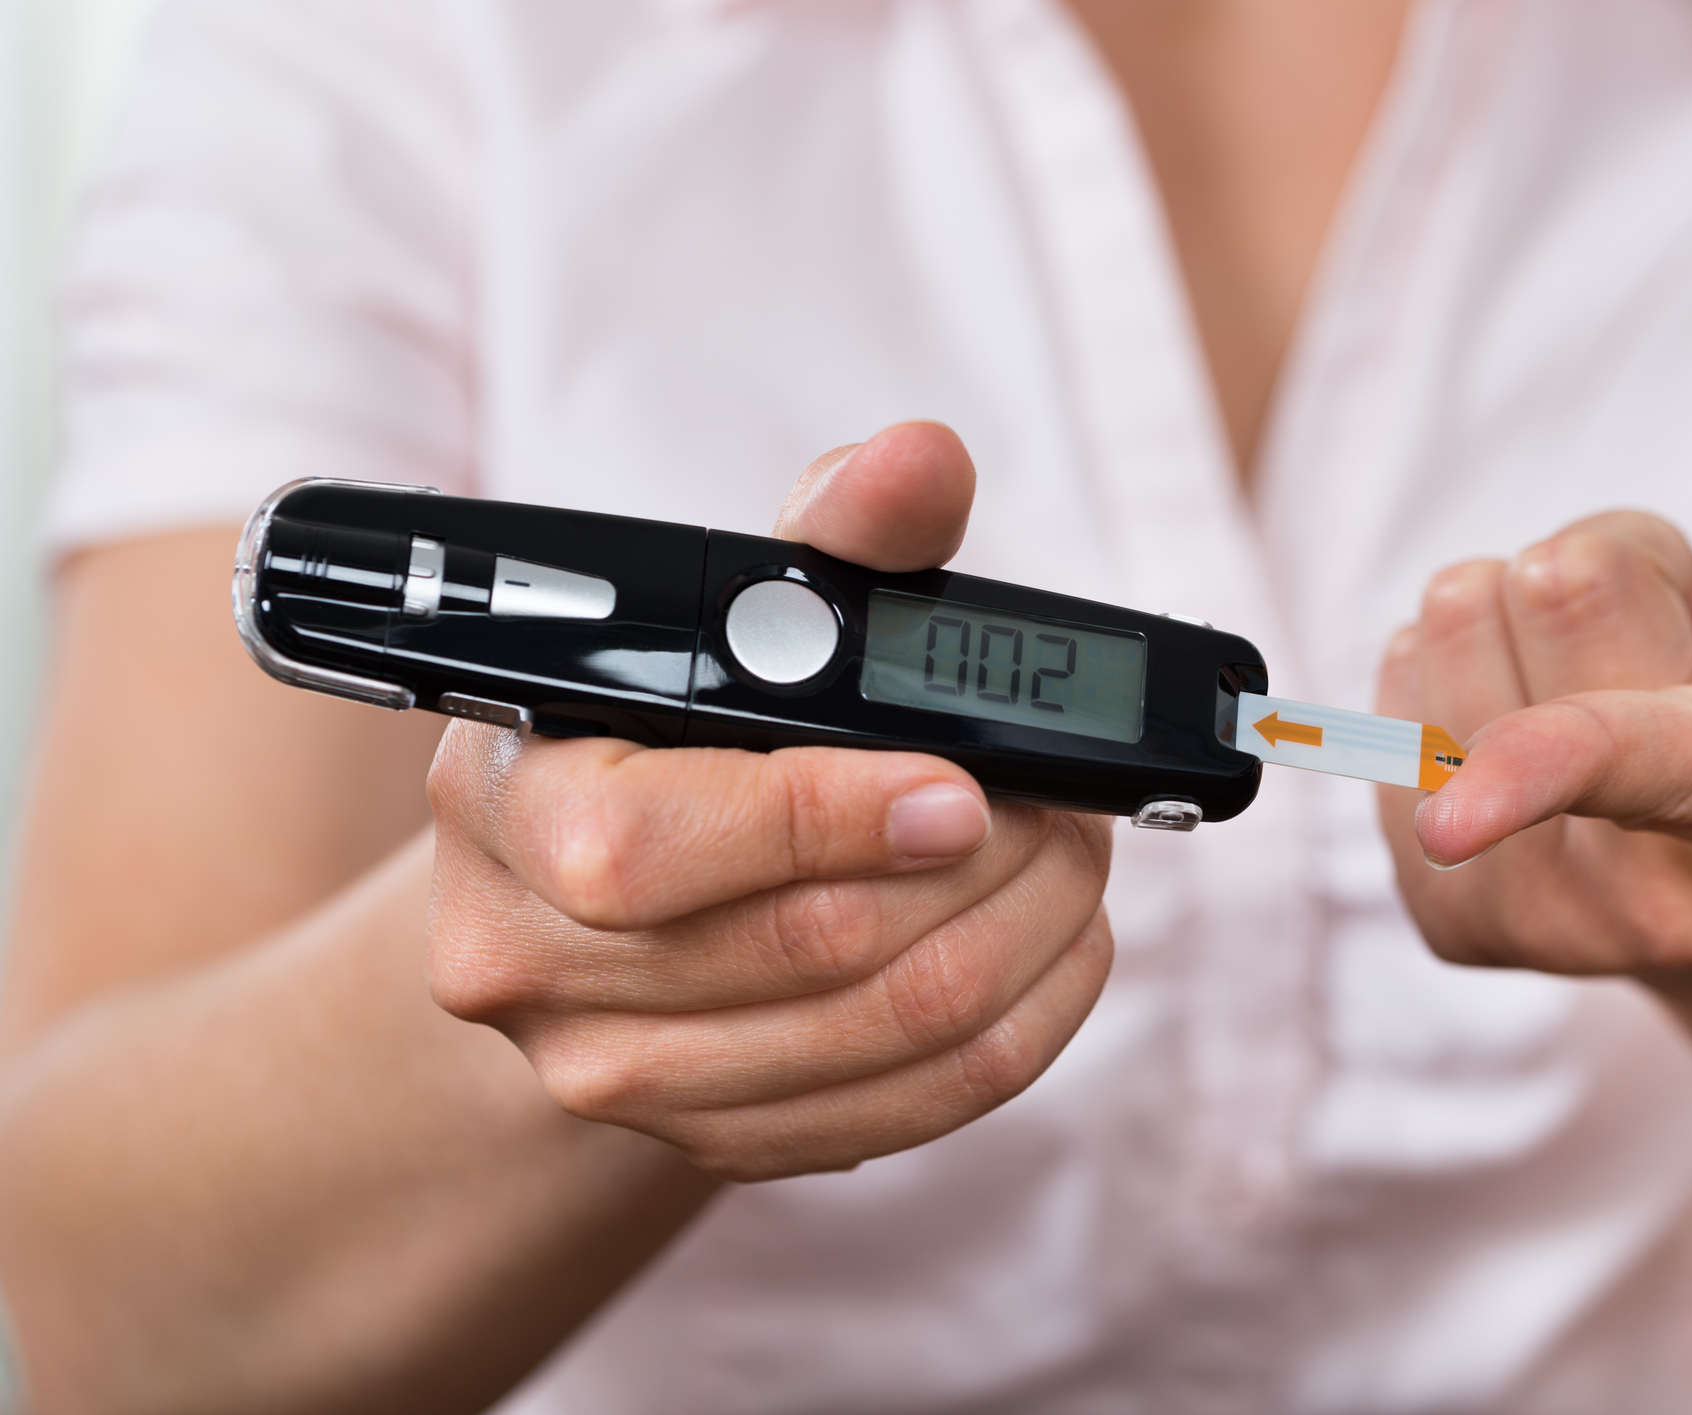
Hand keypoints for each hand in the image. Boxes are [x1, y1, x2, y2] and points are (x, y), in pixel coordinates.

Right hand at [425, 424, 1113, 1180]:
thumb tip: (921, 461)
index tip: (967, 787)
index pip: (652, 848)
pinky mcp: (709, 1141)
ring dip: (1025, 944)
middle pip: (805, 949)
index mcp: (509, 799)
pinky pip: (907, 1114)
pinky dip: (1017, 1029)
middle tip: (1071, 808)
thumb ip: (835, 536)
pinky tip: (1052, 953)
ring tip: (1073, 864)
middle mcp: (529, 960)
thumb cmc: (675, 728)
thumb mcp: (730, 610)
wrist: (591, 899)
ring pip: (878, 1041)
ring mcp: (612, 1073)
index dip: (829, 818)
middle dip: (986, 868)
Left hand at [1379, 512, 1691, 977]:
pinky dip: (1471, 673)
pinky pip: (1392, 676)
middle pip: (1542, 589)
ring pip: (1450, 615)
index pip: (1651, 765)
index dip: (1544, 765)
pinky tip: (1551, 732)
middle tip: (1685, 652)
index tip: (1457, 811)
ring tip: (1622, 691)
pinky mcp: (1439, 912)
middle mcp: (1637, 898)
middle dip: (1615, 573)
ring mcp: (1524, 916)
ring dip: (1534, 619)